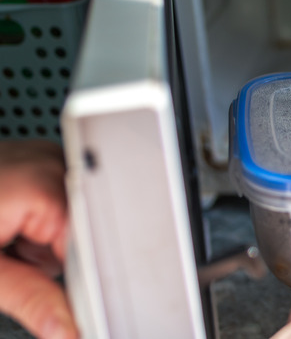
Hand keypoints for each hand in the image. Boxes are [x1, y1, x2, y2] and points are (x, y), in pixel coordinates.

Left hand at [0, 140, 77, 338]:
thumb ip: (32, 301)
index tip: (57, 301)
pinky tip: (5, 229)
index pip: (93, 246)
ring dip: (42, 244)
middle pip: (84, 231)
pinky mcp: (29, 162)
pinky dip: (31, 227)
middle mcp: (50, 161)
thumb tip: (69, 329)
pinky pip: (52, 204)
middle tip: (10, 262)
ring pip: (70, 220)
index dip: (77, 282)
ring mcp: (40, 158)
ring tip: (3, 241)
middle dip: (54, 259)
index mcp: (45, 184)